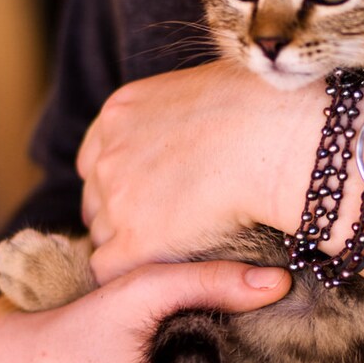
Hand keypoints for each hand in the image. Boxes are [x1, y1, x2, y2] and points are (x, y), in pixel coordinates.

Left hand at [77, 60, 321, 284]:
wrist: (268, 140)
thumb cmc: (259, 108)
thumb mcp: (204, 87)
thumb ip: (185, 111)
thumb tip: (209, 126)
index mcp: (120, 114)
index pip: (97, 158)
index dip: (118, 179)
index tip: (144, 192)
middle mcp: (109, 156)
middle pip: (96, 196)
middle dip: (119, 212)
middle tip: (158, 226)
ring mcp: (117, 200)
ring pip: (103, 234)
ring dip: (128, 244)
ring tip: (167, 252)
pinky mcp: (135, 242)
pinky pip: (109, 269)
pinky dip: (130, 273)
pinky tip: (156, 275)